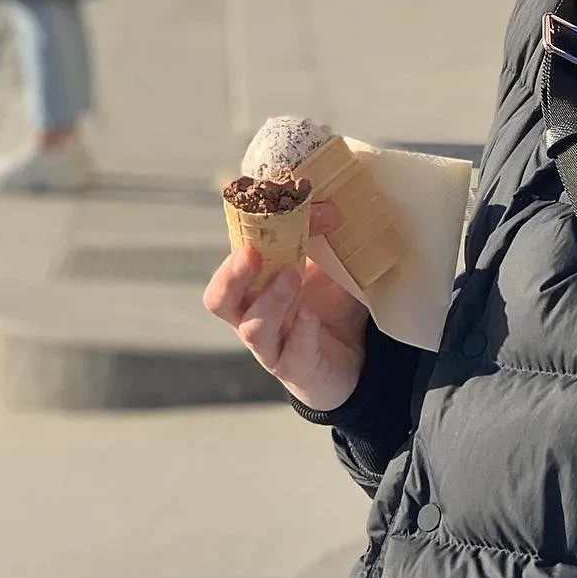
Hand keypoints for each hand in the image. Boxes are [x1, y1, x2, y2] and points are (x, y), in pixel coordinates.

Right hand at [203, 203, 369, 410]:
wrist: (356, 356)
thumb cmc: (329, 305)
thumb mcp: (327, 265)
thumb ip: (321, 236)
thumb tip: (328, 210)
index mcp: (254, 286)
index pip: (232, 260)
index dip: (240, 236)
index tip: (255, 208)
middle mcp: (253, 316)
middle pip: (220, 300)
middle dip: (230, 276)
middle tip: (249, 255)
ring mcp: (273, 346)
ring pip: (253, 329)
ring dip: (270, 300)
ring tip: (292, 276)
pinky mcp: (298, 369)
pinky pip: (293, 354)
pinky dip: (302, 332)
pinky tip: (311, 314)